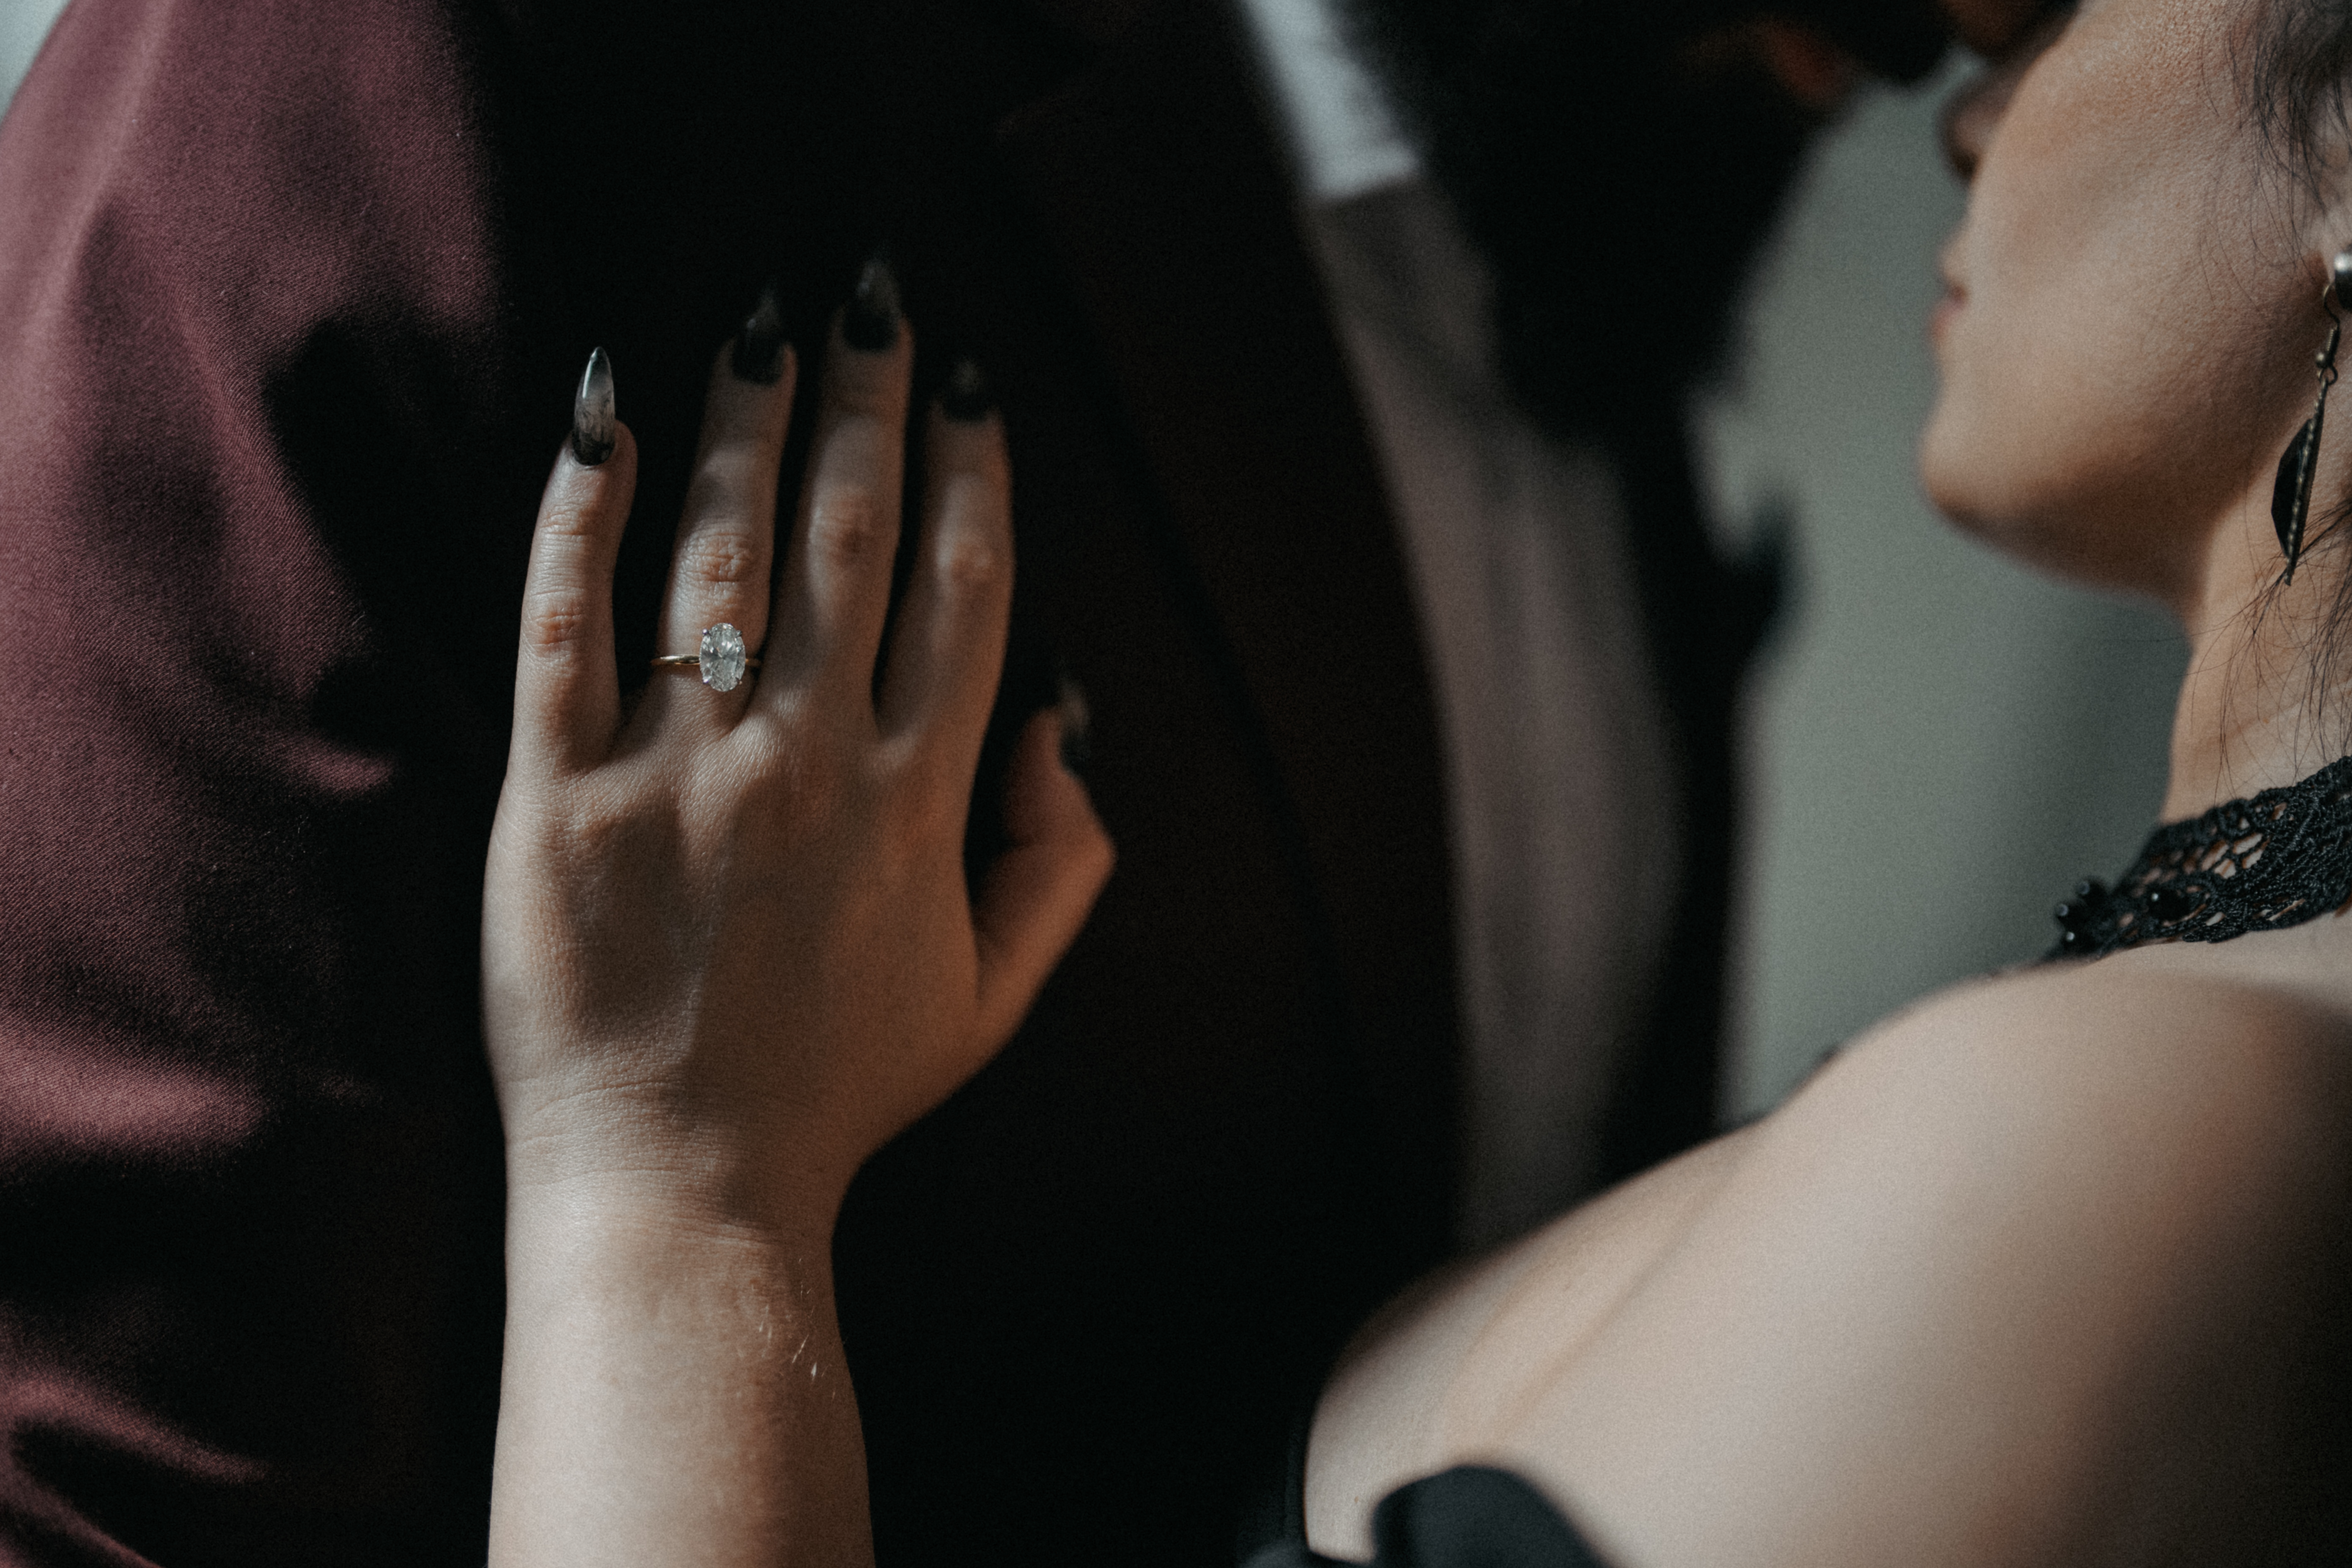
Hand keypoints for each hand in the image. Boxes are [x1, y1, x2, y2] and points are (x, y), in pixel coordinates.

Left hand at [481, 312, 1112, 1238]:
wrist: (682, 1186)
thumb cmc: (840, 1090)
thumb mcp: (993, 993)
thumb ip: (1059, 857)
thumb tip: (1067, 716)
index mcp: (918, 800)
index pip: (964, 588)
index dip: (973, 470)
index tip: (971, 384)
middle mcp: (808, 761)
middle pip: (853, 535)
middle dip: (867, 399)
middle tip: (867, 295)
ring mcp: (677, 772)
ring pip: (721, 551)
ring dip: (744, 419)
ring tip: (757, 324)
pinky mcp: (555, 796)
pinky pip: (562, 625)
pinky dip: (577, 512)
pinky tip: (598, 416)